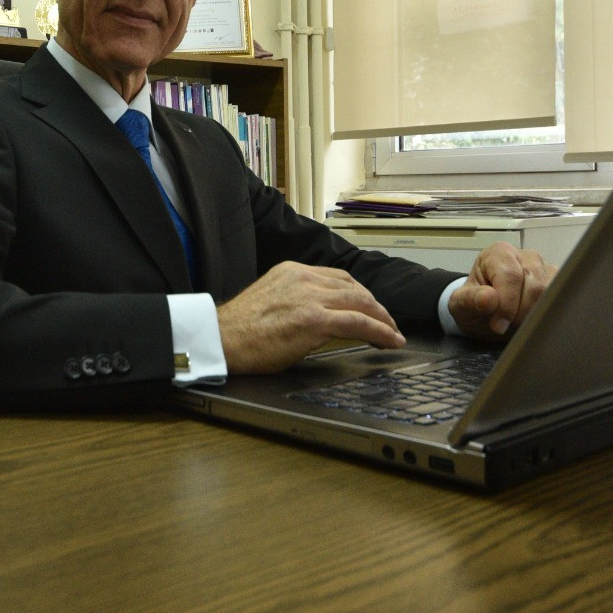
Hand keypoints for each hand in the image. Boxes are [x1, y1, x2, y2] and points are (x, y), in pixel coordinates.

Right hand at [217, 261, 404, 373]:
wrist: (219, 339)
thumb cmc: (238, 330)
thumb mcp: (271, 301)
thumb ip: (295, 300)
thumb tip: (317, 316)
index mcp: (292, 271)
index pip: (338, 277)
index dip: (359, 294)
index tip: (369, 307)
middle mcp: (303, 279)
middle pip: (354, 287)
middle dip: (376, 306)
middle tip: (387, 323)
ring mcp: (309, 297)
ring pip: (361, 302)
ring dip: (382, 319)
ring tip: (392, 333)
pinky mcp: (313, 320)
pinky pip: (358, 323)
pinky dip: (380, 331)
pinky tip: (390, 340)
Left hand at [448, 242, 555, 341]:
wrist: (485, 314)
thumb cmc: (474, 305)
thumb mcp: (461, 306)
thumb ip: (471, 300)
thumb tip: (489, 298)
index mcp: (498, 253)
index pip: (510, 275)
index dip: (507, 304)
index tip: (499, 325)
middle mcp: (524, 256)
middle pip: (534, 284)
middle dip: (521, 312)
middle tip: (508, 326)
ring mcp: (544, 268)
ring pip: (550, 291)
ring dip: (535, 313)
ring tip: (518, 323)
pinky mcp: (557, 283)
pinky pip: (561, 298)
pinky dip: (547, 313)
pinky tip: (532, 320)